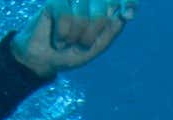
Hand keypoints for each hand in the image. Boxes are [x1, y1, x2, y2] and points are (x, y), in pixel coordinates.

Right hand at [14, 4, 130, 77]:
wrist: (44, 60)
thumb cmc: (72, 53)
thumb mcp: (96, 47)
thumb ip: (111, 31)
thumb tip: (123, 15)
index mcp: (105, 10)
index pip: (122, 0)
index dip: (128, 4)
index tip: (128, 15)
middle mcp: (91, 1)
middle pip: (102, 12)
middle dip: (91, 35)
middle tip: (81, 45)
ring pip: (83, 15)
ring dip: (74, 36)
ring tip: (67, 43)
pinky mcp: (56, 1)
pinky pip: (64, 14)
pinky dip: (62, 33)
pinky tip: (58, 39)